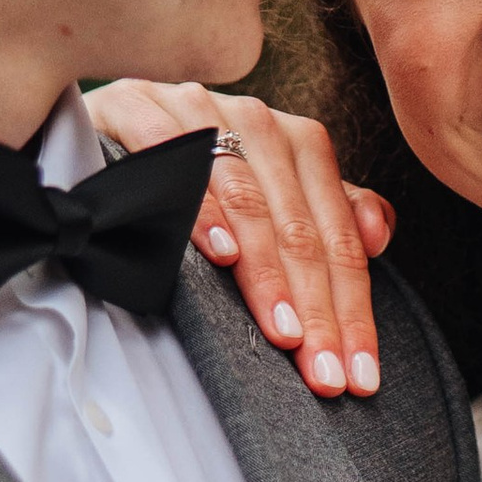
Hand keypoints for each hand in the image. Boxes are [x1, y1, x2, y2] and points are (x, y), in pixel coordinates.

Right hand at [87, 79, 393, 398]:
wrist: (103, 124)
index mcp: (297, 143)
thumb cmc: (190, 173)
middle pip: (299, 228)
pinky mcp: (137, 107)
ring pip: (248, 202)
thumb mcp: (270, 193)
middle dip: (317, 310)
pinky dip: (200, 208)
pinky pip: (176, 159)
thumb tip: (378, 235)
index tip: (359, 375)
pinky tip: (220, 254)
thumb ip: (327, 212)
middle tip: (325, 373)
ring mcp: (198, 110)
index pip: (338, 236)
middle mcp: (257, 120)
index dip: (352, 309)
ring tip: (284, 333)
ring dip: (268, 275)